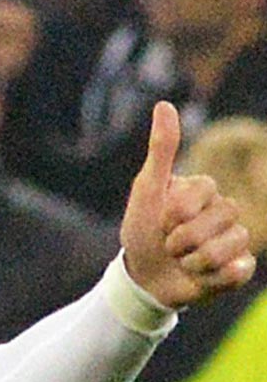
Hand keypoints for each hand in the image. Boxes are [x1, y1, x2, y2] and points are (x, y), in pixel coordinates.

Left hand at [121, 101, 255, 307]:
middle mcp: (224, 211)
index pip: (204, 190)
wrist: (142, 277)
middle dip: (183, 237)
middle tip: (168, 244)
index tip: (158, 220)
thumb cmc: (142, 230)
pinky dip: (212, 277)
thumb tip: (164, 104)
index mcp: (204, 189)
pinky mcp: (239, 267)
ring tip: (181, 261)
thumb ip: (161, 149)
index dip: (174, 211)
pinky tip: (198, 276)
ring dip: (195, 259)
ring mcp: (235, 239)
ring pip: (232, 244)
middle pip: (224, 215)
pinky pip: (239, 270)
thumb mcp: (147, 190)